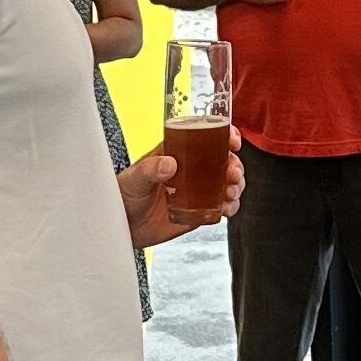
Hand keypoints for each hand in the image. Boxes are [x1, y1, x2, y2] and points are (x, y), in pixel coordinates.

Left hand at [121, 146, 239, 247]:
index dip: (224, 135)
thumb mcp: (135, 178)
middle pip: (223, 160)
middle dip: (235, 165)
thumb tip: (170, 163)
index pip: (205, 136)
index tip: (232, 141)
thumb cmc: (124, 195)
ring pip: (227, 183)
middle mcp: (191, 169)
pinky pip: (222, 206)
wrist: (123, 226)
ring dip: (236, 186)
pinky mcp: (199, 210)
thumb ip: (150, 169)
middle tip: (233, 174)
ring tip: (230, 193)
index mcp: (177, 152)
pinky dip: (230, 206)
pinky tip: (226, 208)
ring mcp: (197, 190)